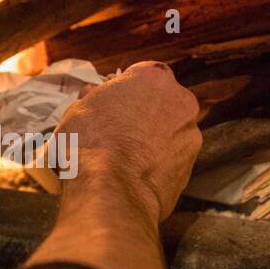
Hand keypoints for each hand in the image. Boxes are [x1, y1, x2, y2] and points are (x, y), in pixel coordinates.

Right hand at [55, 62, 201, 220]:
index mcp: (154, 77)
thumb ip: (93, 98)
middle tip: (117, 134)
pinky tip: (135, 176)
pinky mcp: (191, 168)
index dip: (123, 93)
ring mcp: (190, 136)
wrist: (110, 192)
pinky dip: (157, 166)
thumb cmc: (89, 143)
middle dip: (144, 116)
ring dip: (153, 142)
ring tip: (125, 160)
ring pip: (169, 133)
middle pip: (161, 104)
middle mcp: (181, 101)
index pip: (141, 77)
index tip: (110, 108)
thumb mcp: (77, 110)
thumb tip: (92, 95)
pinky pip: (171, 161)